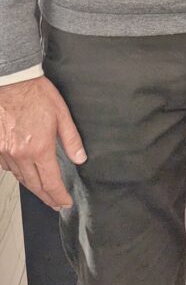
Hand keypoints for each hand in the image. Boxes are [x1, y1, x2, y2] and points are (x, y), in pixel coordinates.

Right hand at [0, 76, 85, 209]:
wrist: (11, 81)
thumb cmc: (35, 93)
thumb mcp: (61, 114)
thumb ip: (71, 139)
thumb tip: (80, 158)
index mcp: (39, 148)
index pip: (51, 182)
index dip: (59, 196)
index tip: (65, 202)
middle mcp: (20, 155)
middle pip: (34, 185)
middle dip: (47, 197)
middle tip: (55, 203)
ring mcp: (5, 152)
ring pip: (20, 178)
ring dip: (32, 186)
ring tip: (43, 191)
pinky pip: (7, 167)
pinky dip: (17, 172)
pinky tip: (24, 171)